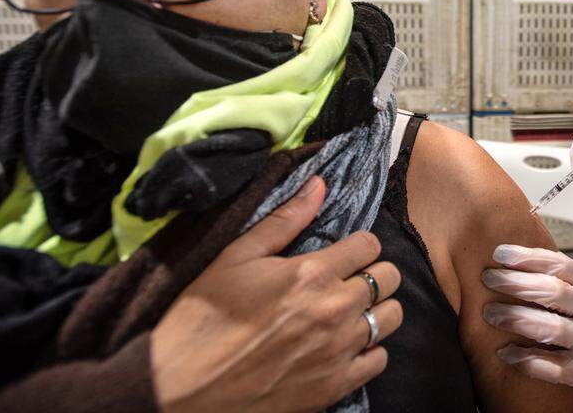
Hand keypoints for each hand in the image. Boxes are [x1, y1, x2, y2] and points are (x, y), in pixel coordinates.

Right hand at [151, 176, 402, 412]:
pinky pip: (379, 360)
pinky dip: (369, 350)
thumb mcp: (235, 257)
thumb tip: (318, 183)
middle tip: (350, 279)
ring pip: (391, 317)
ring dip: (377, 309)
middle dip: (374, 272)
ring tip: (352, 310)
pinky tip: (346, 345)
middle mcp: (333, 310)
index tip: (345, 252)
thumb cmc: (202, 318)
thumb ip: (284, 220)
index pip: (370, 244)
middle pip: (389, 278)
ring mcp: (338, 351)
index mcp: (310, 273)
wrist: (180, 388)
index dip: (359, 244)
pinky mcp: (335, 386)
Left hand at [481, 244, 572, 403]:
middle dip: (515, 284)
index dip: (527, 258)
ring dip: (516, 319)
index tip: (500, 254)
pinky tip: (507, 352)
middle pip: (550, 292)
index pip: (558, 265)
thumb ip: (569, 280)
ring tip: (490, 313)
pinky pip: (551, 366)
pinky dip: (527, 359)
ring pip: (549, 328)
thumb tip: (522, 265)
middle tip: (488, 279)